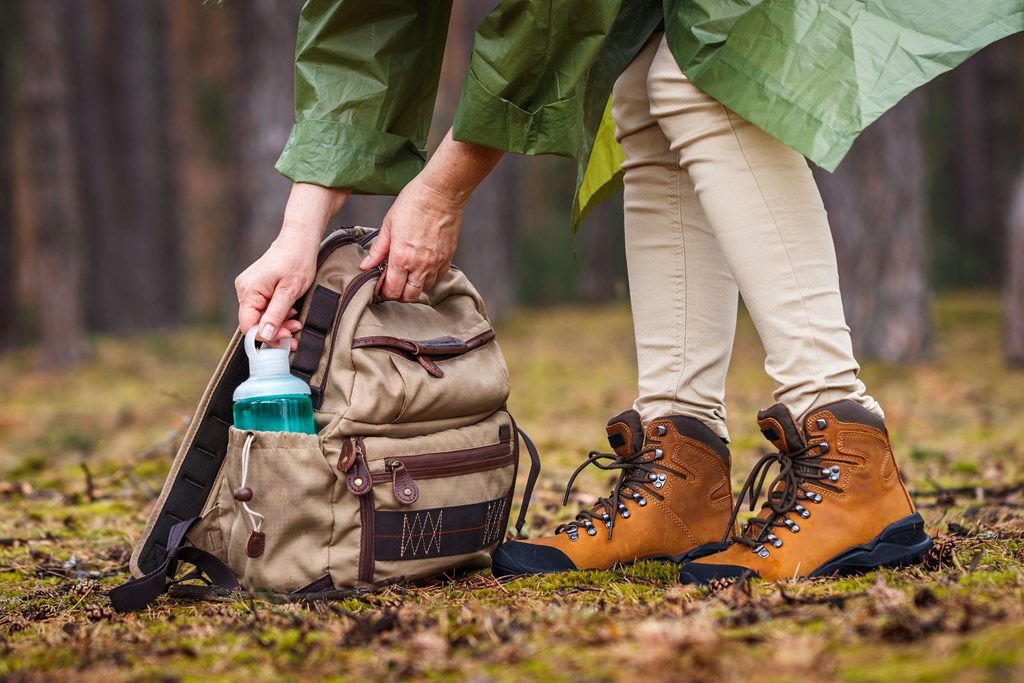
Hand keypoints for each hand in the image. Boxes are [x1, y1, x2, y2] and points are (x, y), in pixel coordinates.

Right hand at [235, 183, 348, 345]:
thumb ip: (275, 315)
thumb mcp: (289, 292)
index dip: (267, 336)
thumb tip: (263, 335)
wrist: (299, 241)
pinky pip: (263, 307)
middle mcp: (244, 290)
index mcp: (249, 291)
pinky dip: (277, 313)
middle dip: (276, 330)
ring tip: (296, 319)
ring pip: (260, 316)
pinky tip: (290, 310)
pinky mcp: (256, 287)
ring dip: (279, 322)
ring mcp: (249, 288)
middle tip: (296, 330)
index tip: (287, 339)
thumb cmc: (297, 261)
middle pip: (254, 322)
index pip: (248, 326)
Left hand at [361, 176, 465, 301]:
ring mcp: (436, 263)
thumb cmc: (413, 203)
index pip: (392, 290)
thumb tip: (366, 265)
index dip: (384, 293)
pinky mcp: (448, 258)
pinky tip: (422, 267)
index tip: (380, 289)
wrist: (440, 193)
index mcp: (401, 258)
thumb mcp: (388, 224)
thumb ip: (378, 249)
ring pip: (425, 289)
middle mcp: (420, 265)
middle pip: (409, 296)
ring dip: (414, 287)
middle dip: (399, 295)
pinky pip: (438, 277)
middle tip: (393, 286)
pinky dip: (429, 277)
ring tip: (407, 276)